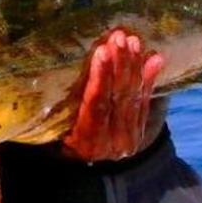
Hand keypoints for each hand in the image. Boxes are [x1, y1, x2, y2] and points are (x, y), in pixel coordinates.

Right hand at [60, 29, 164, 162]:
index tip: (102, 51)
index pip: (96, 107)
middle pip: (118, 99)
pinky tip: (156, 58)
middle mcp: (111, 143)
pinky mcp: (139, 131)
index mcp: (86, 142)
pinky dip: (150, 79)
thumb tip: (45, 72)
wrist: (83, 164)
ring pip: (133, 98)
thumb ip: (55, 109)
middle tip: (118, 37)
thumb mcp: (52, 131)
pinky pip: (145, 102)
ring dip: (134, 66)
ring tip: (133, 41)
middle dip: (120, 64)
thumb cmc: (56, 139)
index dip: (100, 78)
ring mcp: (129, 138)